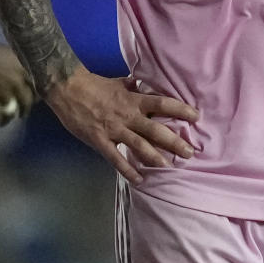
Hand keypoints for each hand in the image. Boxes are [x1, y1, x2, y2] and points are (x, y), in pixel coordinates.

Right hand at [0, 45, 34, 127]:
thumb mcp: (3, 51)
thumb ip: (12, 60)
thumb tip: (15, 64)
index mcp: (21, 67)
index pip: (36, 84)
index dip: (36, 93)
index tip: (35, 97)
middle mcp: (17, 81)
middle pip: (27, 100)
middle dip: (25, 109)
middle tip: (22, 112)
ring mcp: (4, 93)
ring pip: (12, 112)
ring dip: (9, 118)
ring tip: (5, 121)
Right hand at [44, 66, 198, 183]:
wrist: (67, 88)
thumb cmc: (93, 85)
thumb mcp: (118, 83)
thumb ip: (132, 87)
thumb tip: (142, 84)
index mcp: (134, 100)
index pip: (163, 104)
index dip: (180, 110)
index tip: (196, 117)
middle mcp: (128, 116)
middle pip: (156, 130)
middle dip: (174, 142)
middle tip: (189, 153)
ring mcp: (115, 130)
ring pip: (139, 146)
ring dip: (156, 158)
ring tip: (169, 168)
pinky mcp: (100, 141)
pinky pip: (116, 159)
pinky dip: (128, 170)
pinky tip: (139, 180)